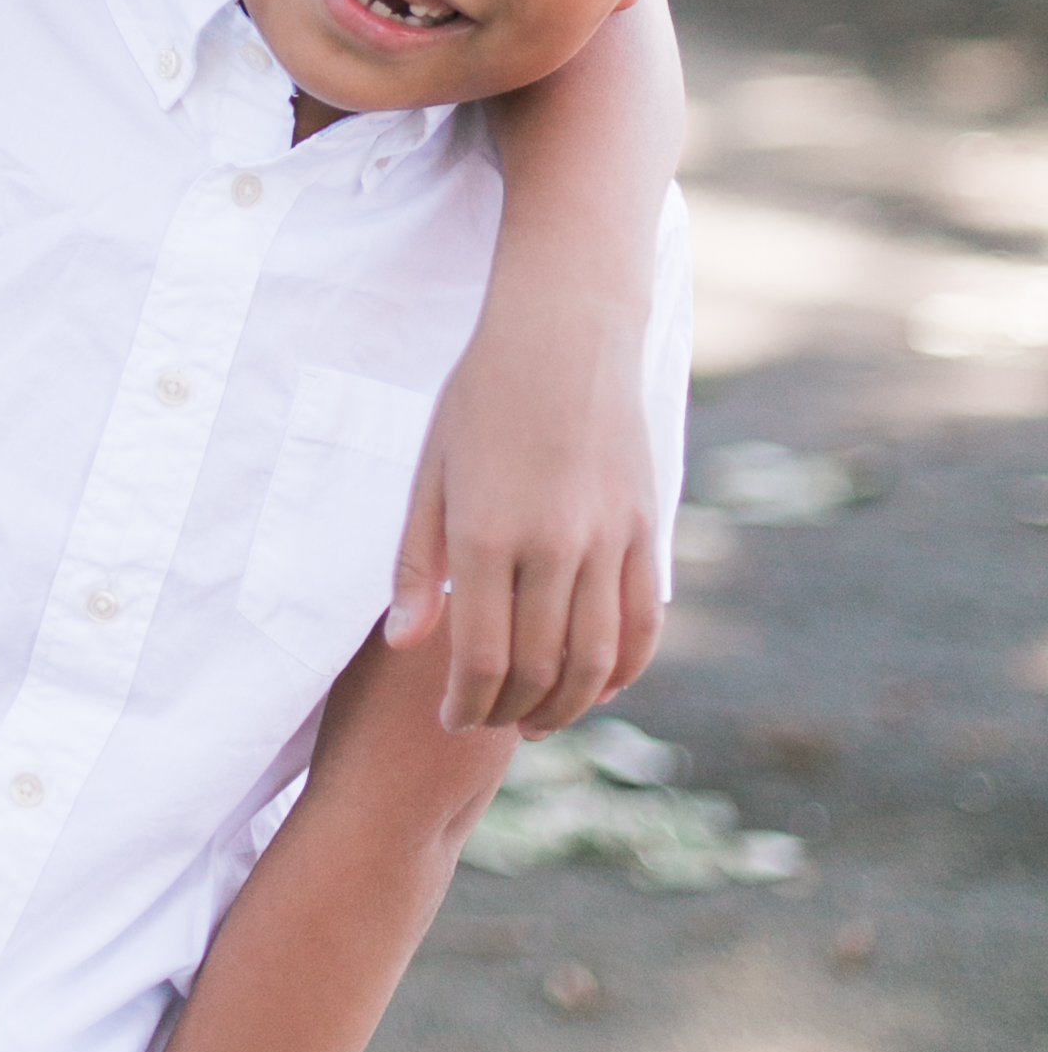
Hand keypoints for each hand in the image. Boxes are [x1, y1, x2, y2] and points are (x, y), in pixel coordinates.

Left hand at [387, 301, 660, 734]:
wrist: (566, 328)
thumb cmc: (482, 395)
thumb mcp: (431, 469)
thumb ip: (416, 562)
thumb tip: (405, 645)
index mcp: (486, 530)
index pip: (480, 657)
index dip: (466, 704)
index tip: (450, 720)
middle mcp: (552, 542)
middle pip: (538, 669)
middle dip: (508, 712)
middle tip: (488, 722)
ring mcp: (607, 538)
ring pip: (594, 659)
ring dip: (566, 706)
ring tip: (537, 719)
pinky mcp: (646, 528)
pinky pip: (643, 624)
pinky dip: (623, 670)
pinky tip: (596, 685)